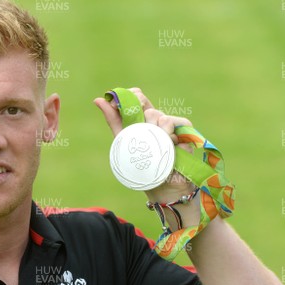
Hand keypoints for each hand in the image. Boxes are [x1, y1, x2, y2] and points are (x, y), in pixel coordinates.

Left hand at [94, 88, 198, 222]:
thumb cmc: (141, 166)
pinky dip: (174, 138)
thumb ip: (113, 120)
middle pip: (150, 109)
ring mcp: (173, 129)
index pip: (139, 98)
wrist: (162, 188)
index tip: (124, 104)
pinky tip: (171, 148)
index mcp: (142, 121)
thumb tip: (97, 99)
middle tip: (142, 135)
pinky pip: (182, 125)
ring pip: (164, 118)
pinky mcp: (187, 136)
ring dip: (159, 132)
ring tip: (157, 147)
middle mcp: (157, 122)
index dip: (133, 96)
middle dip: (143, 121)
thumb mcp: (124, 141)